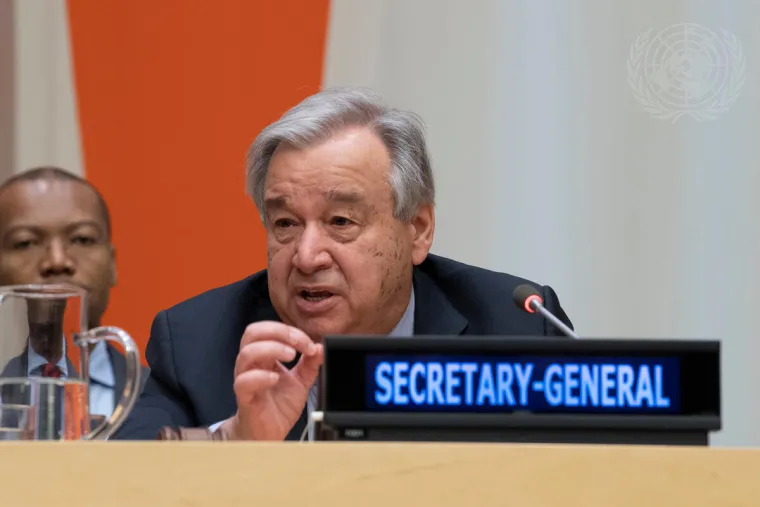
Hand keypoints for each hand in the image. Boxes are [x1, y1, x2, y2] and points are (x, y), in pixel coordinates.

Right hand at [221, 321, 322, 440]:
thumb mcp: (300, 381)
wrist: (269, 434)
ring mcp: (246, 379)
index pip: (270, 330)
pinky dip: (260, 376)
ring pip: (246, 353)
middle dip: (278, 332)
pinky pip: (243, 382)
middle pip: (252, 332)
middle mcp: (252, 364)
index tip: (309, 344)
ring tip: (290, 356)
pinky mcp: (244, 397)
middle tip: (297, 345)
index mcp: (265, 356)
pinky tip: (275, 379)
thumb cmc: (278, 405)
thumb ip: (310, 364)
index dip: (290, 331)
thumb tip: (320, 347)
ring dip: (271, 349)